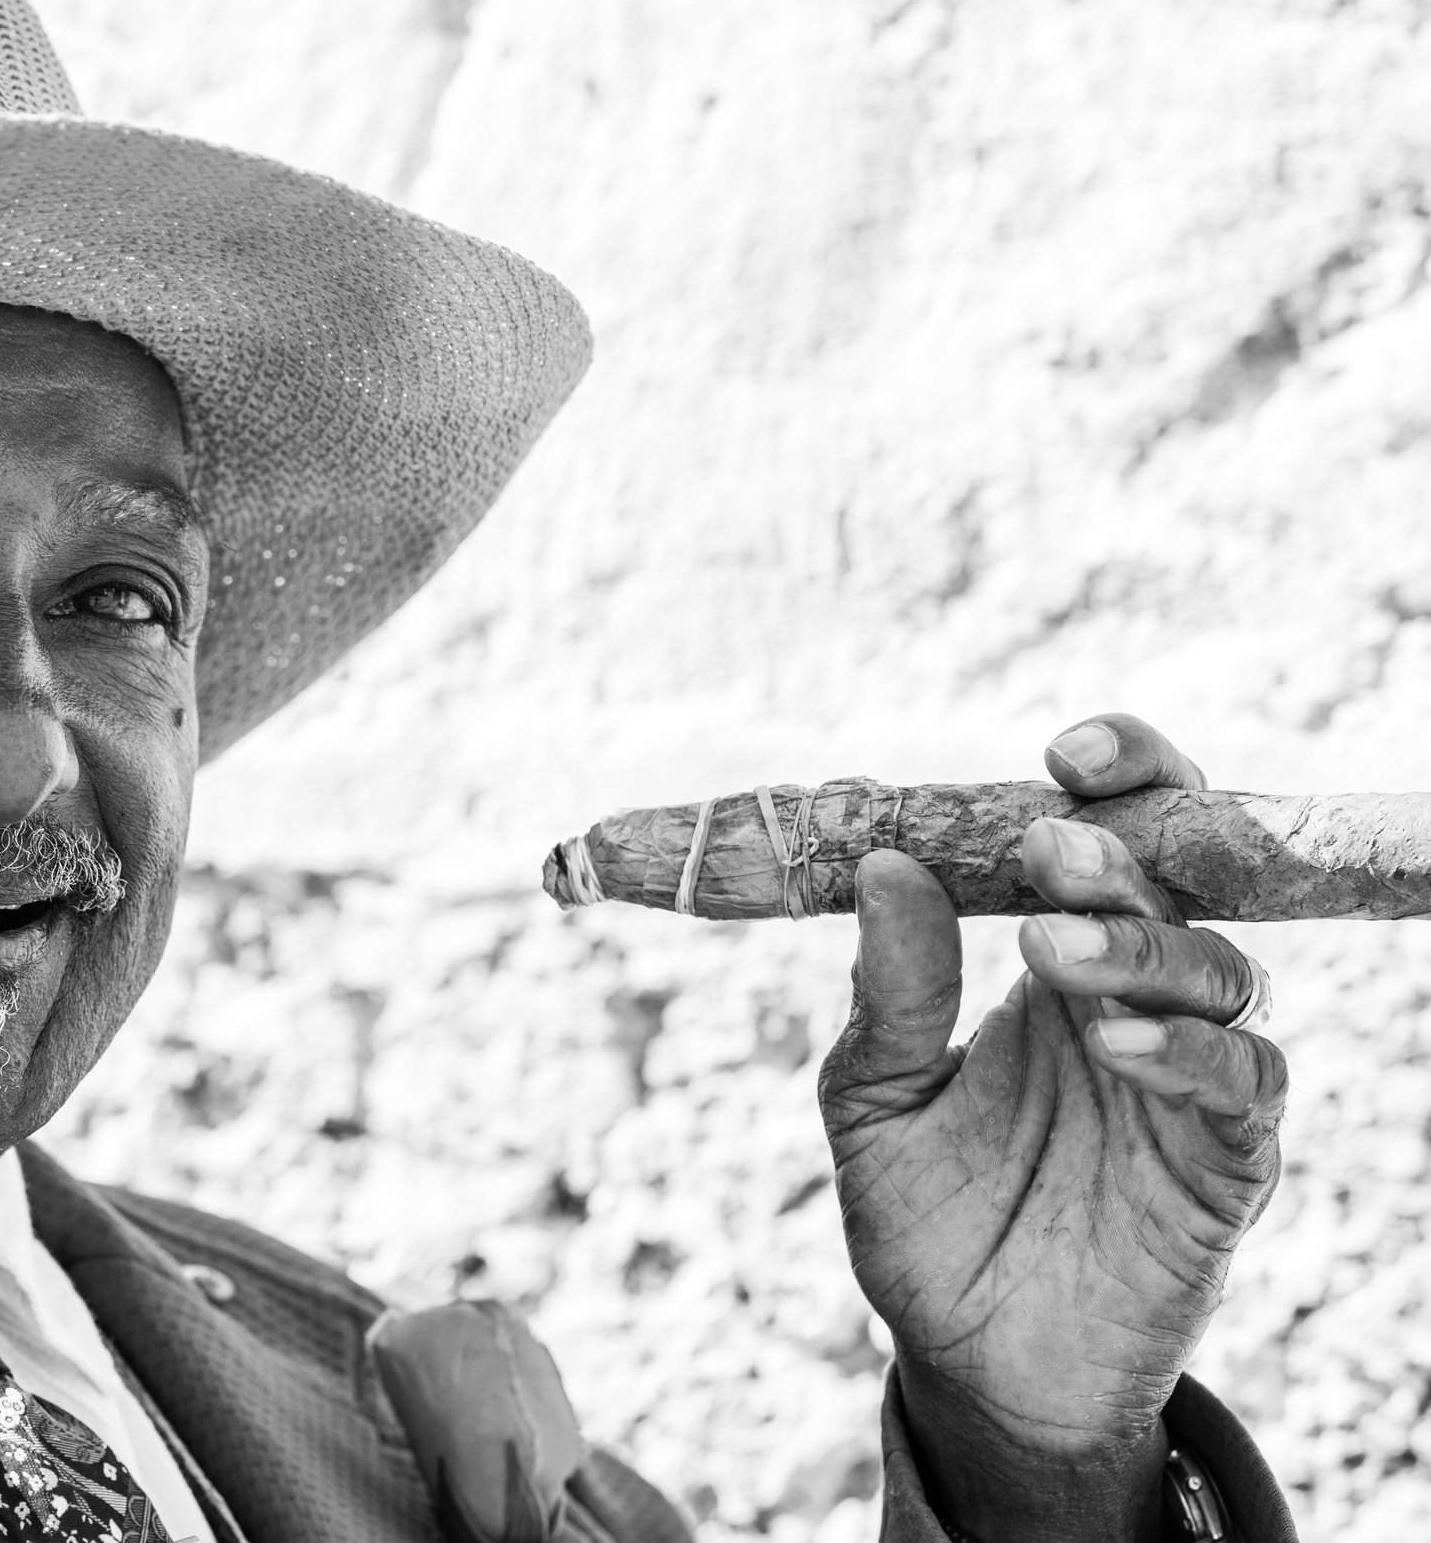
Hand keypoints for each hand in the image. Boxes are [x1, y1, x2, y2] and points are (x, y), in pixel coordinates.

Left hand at [819, 715, 1285, 1540]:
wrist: (971, 1362)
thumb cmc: (925, 1216)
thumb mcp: (874, 1099)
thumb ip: (891, 992)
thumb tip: (886, 865)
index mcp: (1054, 961)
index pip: (1113, 838)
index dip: (1114, 783)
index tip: (1062, 756)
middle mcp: (1136, 999)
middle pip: (1185, 882)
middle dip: (1131, 848)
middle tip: (1051, 846)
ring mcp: (1187, 1079)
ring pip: (1218, 971)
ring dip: (1140, 948)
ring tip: (1051, 952)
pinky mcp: (1225, 1164)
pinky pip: (1243, 1087)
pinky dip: (1189, 1054)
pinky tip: (1117, 1045)